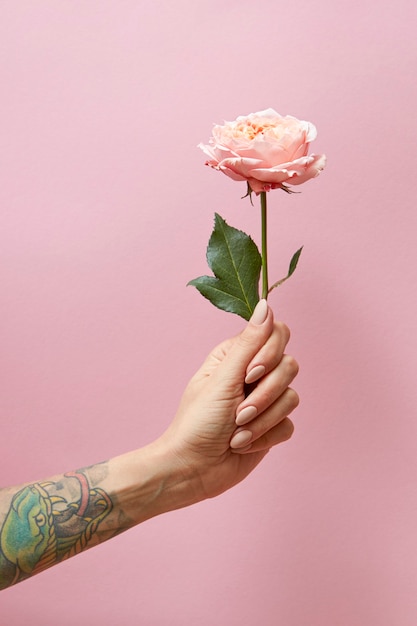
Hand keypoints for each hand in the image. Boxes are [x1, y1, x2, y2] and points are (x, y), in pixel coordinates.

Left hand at [157, 300, 298, 502]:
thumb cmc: (197, 423)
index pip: (276, 334)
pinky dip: (265, 437)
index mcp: (237, 355)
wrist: (193, 469)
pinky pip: (289, 424)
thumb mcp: (222, 380)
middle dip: (265, 394)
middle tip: (238, 411)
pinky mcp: (272, 426)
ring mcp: (265, 400)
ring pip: (291, 397)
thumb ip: (249, 344)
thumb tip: (266, 305)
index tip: (250, 374)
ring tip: (236, 432)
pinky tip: (242, 445)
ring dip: (262, 420)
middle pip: (288, 366)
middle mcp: (253, 374)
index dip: (270, 353)